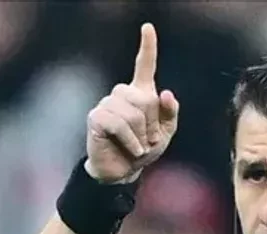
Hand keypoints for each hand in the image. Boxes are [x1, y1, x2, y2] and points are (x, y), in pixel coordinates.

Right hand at [84, 23, 179, 183]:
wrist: (123, 172)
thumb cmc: (143, 149)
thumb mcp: (165, 134)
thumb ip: (170, 114)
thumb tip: (166, 93)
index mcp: (141, 94)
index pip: (144, 66)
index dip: (148, 46)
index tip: (148, 27)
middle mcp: (122, 94)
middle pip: (146, 99)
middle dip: (153, 124)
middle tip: (150, 140)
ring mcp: (107, 104)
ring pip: (133, 113)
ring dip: (142, 135)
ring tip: (138, 146)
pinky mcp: (96, 118)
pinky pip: (120, 124)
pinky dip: (131, 141)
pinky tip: (132, 149)